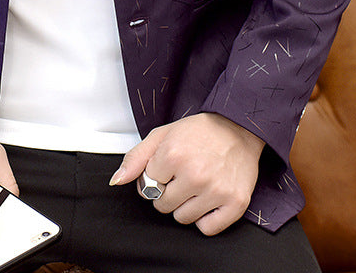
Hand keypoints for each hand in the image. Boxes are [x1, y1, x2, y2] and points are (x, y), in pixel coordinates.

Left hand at [109, 113, 263, 235]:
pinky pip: (207, 228)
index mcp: (173, 154)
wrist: (238, 128)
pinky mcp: (235, 203)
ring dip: (186, 205)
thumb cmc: (200, 132)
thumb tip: (117, 181)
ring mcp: (216, 190)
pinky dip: (205, 218)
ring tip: (196, 183)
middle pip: (163, 205)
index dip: (156, 176)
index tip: (168, 166)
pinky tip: (208, 198)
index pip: (147, 186)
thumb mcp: (162, 135)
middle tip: (183, 174)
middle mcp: (195, 174)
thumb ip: (136, 158)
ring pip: (183, 218)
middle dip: (168, 192)